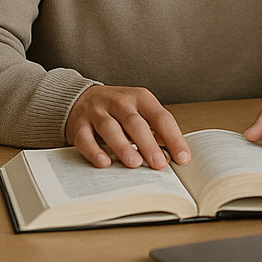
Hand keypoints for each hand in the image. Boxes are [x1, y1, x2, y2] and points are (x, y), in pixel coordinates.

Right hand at [65, 84, 190, 170]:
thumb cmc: (119, 110)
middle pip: (135, 123)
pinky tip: (103, 163)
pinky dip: (94, 151)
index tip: (182, 158)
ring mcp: (97, 112)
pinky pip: (85, 138)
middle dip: (148, 144)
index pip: (161, 117)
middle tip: (159, 164)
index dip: (173, 138)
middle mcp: (119, 102)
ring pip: (110, 128)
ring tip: (134, 163)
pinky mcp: (79, 125)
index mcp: (141, 98)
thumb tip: (175, 157)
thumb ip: (156, 131)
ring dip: (123, 146)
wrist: (81, 98)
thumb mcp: (140, 112)